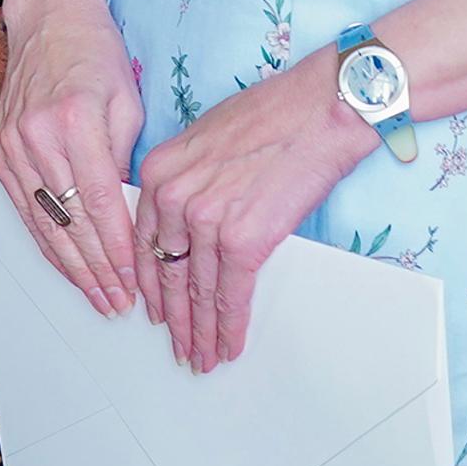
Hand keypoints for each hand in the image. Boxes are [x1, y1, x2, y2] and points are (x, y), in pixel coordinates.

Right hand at [0, 0, 144, 317]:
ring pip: (42, 223)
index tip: (134, 282)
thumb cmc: (96, 57)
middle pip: (69, 222)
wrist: (48, 21)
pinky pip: (23, 209)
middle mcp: (37, 136)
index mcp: (76, 121)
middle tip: (118, 303)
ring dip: (70, 266)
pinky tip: (65, 265)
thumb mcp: (126, 103)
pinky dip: (44, 242)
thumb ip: (124, 161)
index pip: (100, 203)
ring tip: (95, 296)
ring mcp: (12, 145)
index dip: (116, 250)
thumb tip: (128, 218)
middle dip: (96, 269)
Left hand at [134, 55, 374, 371]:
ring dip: (201, 332)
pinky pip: (232, 296)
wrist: (321, 109)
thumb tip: (189, 215)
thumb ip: (187, 179)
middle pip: (167, 274)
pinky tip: (228, 345)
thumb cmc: (276, 113)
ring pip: (198, 292)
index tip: (154, 307)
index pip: (145, 243)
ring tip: (202, 356)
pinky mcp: (244, 240)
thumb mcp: (206, 137)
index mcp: (160, 171)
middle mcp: (175, 197)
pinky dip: (230, 327)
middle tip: (177, 345)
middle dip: (173, 318)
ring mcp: (207, 221)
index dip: (150, 284)